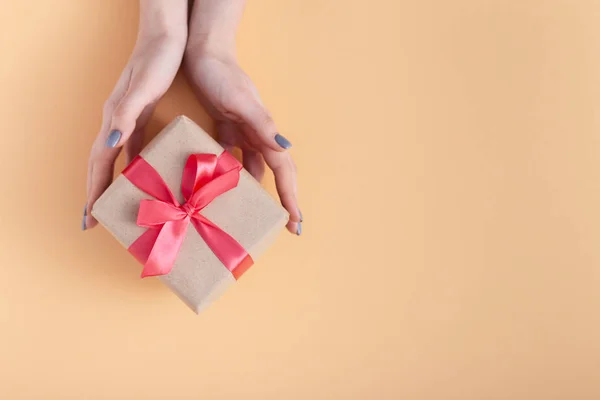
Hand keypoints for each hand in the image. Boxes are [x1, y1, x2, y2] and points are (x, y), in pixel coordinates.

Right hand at [84, 31, 186, 229]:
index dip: (94, 190)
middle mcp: (117, 121)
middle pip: (101, 164)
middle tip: (93, 220)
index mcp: (115, 119)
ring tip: (113, 206)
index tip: (89, 217)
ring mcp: (128, 119)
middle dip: (96, 193)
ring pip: (114, 158)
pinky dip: (132, 167)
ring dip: (112, 183)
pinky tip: (142, 177)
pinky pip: (132, 149)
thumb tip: (110, 144)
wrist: (166, 37)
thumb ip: (126, 116)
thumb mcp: (142, 89)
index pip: (100, 162)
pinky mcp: (142, 115)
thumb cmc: (156, 62)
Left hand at [184, 46, 301, 234]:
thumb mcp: (241, 101)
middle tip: (287, 226)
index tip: (296, 223)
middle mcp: (258, 136)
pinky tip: (221, 188)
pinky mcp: (226, 128)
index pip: (283, 171)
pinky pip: (233, 158)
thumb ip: (262, 124)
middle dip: (283, 199)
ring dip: (257, 191)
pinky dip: (232, 174)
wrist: (204, 53)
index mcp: (264, 132)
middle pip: (275, 174)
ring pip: (255, 169)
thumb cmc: (221, 75)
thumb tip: (286, 148)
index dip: (290, 197)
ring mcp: (243, 133)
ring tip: (254, 214)